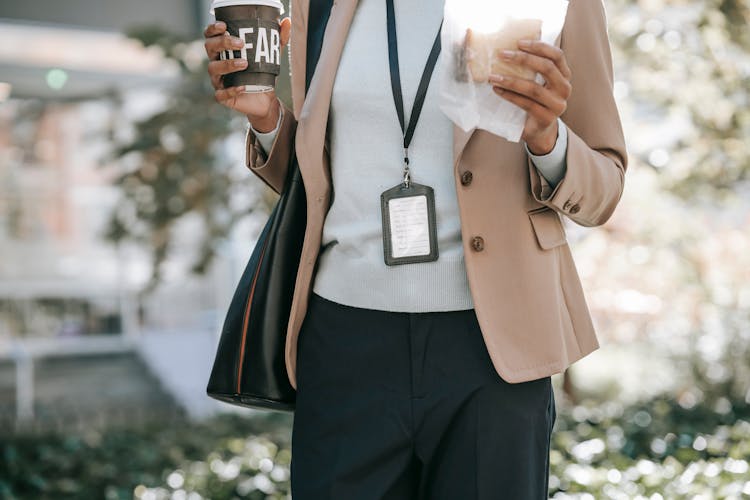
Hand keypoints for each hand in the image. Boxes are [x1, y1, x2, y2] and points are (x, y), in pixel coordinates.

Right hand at [204, 18, 291, 131]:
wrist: (266, 99)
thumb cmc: (263, 72)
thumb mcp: (272, 55)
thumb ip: (279, 39)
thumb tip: (287, 21)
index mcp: (223, 50)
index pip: (211, 35)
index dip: (213, 29)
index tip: (224, 26)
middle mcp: (216, 62)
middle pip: (210, 47)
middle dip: (223, 43)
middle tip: (241, 43)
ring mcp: (218, 79)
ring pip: (213, 69)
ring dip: (227, 64)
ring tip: (244, 63)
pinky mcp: (222, 96)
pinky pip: (221, 94)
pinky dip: (231, 90)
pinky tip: (243, 87)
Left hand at [488, 39, 571, 153]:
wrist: (540, 131)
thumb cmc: (536, 102)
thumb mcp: (538, 83)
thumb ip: (532, 69)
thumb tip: (508, 48)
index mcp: (564, 75)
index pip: (557, 55)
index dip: (539, 47)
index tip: (519, 42)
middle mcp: (565, 89)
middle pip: (547, 68)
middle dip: (523, 59)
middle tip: (502, 54)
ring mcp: (557, 105)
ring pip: (534, 88)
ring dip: (511, 80)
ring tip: (493, 76)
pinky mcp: (547, 118)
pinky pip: (526, 104)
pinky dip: (510, 96)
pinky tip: (497, 90)